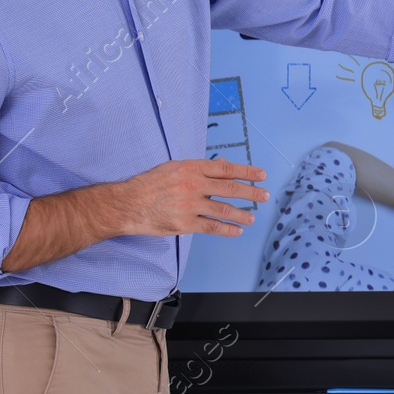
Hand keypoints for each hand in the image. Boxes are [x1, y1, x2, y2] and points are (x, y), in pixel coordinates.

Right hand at [116, 158, 268, 237]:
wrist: (129, 203)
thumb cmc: (152, 183)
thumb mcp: (176, 167)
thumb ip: (201, 167)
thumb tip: (224, 163)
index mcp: (192, 167)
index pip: (227, 169)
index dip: (247, 172)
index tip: (262, 176)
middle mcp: (194, 184)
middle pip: (230, 188)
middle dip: (251, 193)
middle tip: (265, 196)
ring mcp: (190, 205)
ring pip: (224, 210)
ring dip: (242, 214)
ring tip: (252, 217)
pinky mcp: (185, 223)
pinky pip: (212, 227)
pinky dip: (228, 229)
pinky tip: (237, 230)